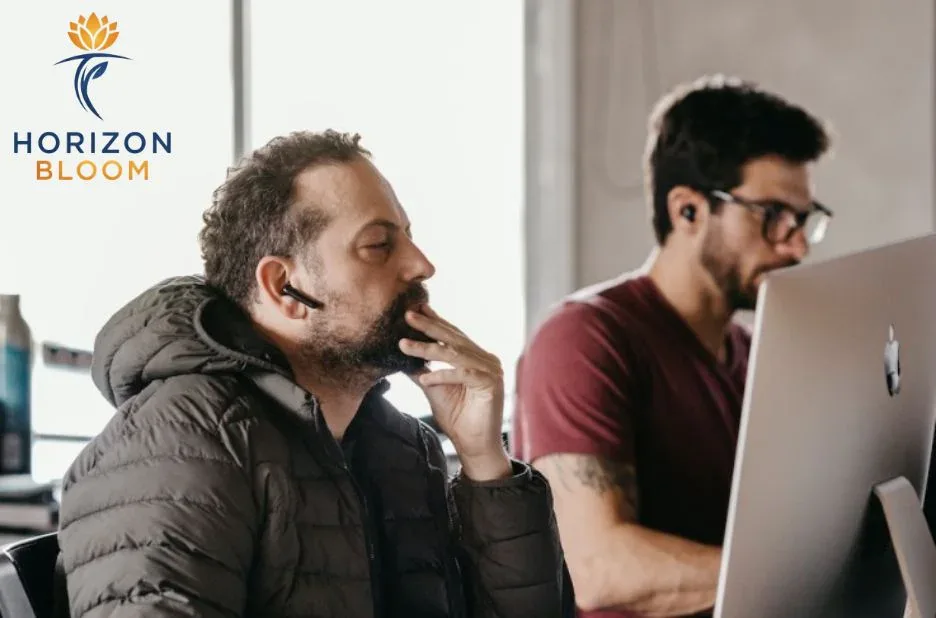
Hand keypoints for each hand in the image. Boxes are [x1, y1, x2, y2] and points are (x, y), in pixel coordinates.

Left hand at [399, 305, 511, 480]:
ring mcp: (492, 370)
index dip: (434, 321)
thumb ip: (421, 370)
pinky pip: (463, 374)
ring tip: (404, 345)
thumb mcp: (432, 388)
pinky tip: (424, 378)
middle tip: (407, 315)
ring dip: (427, 349)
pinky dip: (442, 375)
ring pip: (455, 354)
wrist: (474, 445)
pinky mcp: (492, 383)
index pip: (452, 335)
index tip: (415, 309)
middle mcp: (486, 359)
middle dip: (429, 326)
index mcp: (475, 357)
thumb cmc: (457, 417)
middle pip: (454, 339)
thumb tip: (400, 353)